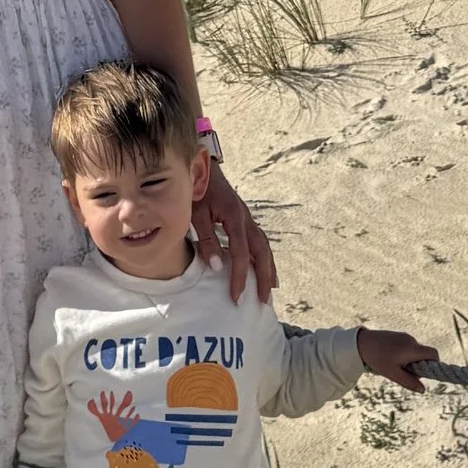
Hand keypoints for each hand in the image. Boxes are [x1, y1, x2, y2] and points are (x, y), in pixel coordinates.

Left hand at [193, 163, 277, 303]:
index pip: (241, 254)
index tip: (237, 297)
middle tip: (263, 301)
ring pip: (264, 246)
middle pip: (262, 252)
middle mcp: (246, 218)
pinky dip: (264, 257)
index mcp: (234, 218)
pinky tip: (263, 267)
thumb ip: (207, 239)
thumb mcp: (196, 214)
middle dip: (264, 277)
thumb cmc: (197, 189)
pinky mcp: (244, 218)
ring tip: (271, 289)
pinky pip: (259, 240)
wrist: (201, 166)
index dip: (240, 277)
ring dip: (269, 268)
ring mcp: (247, 217)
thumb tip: (218, 267)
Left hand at [357, 327, 437, 392]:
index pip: (433, 353)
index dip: (434, 364)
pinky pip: (408, 347)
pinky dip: (404, 355)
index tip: (424, 373)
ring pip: (415, 352)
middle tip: (403, 372)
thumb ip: (409, 382)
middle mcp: (411, 340)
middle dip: (418, 365)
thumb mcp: (393, 374)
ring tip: (393, 365)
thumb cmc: (377, 359)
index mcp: (412, 348)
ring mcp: (405, 336)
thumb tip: (423, 389)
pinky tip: (390, 359)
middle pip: (424, 354)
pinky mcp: (398, 336)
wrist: (360, 342)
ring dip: (410, 361)